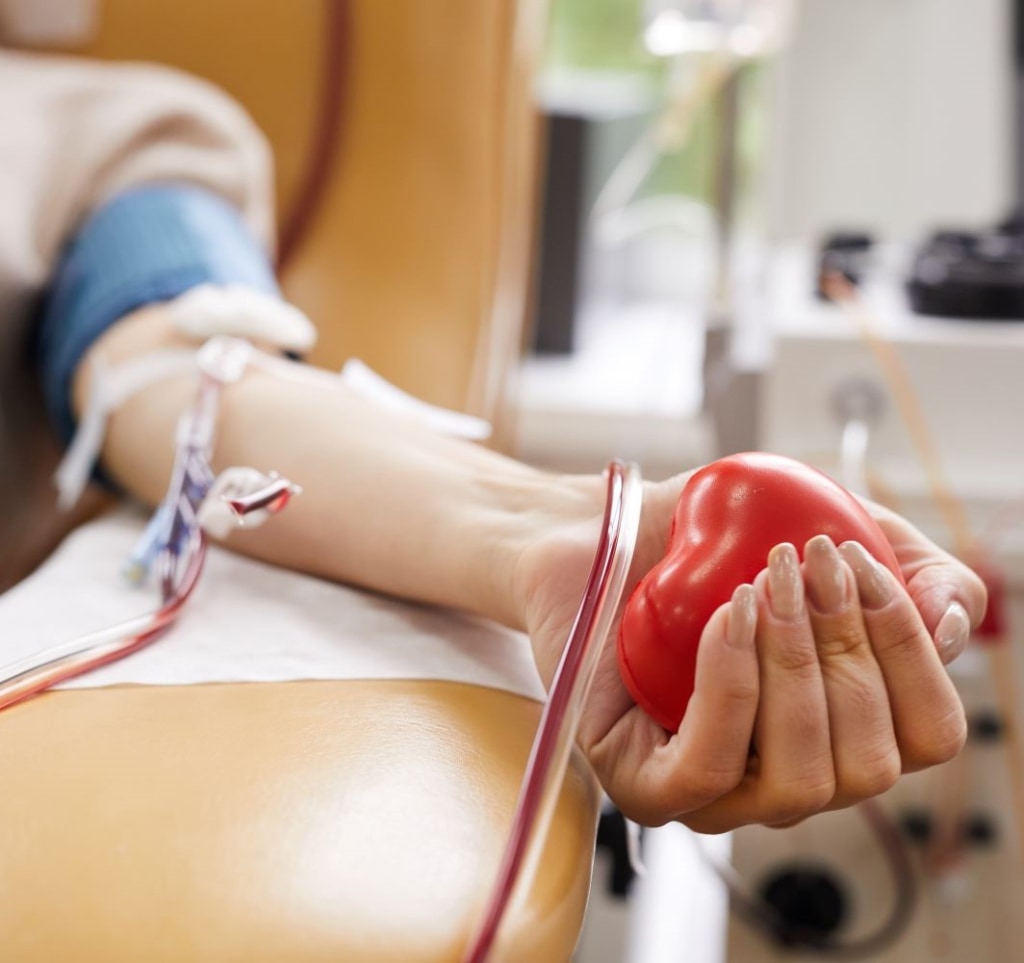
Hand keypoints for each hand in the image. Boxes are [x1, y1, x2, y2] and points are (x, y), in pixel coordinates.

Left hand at [517, 473, 986, 830]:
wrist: (600, 529)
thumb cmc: (705, 541)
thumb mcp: (827, 527)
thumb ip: (911, 566)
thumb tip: (952, 628)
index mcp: (841, 727)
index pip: (929, 736)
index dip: (912, 651)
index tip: (859, 563)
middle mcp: (789, 773)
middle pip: (872, 763)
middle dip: (847, 648)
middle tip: (802, 561)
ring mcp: (718, 792)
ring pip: (801, 778)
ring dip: (793, 666)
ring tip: (760, 584)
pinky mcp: (645, 785)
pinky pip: (710, 766)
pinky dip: (732, 685)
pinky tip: (726, 617)